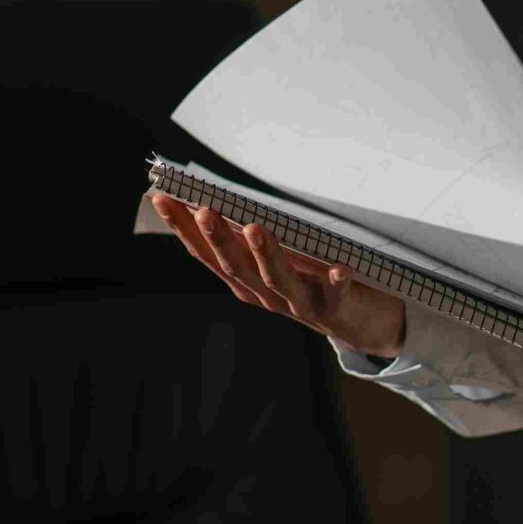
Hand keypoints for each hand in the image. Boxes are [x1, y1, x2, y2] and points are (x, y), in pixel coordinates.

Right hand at [149, 193, 406, 358]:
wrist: (360, 325)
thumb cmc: (313, 283)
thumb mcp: (275, 261)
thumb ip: (250, 239)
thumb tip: (220, 199)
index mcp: (247, 282)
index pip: (208, 255)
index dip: (184, 229)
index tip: (162, 198)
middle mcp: (267, 296)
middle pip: (238, 268)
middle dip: (220, 240)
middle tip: (204, 210)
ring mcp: (300, 305)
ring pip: (278, 282)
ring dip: (266, 256)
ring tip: (255, 228)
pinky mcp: (335, 310)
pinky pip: (336, 297)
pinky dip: (336, 284)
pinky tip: (339, 269)